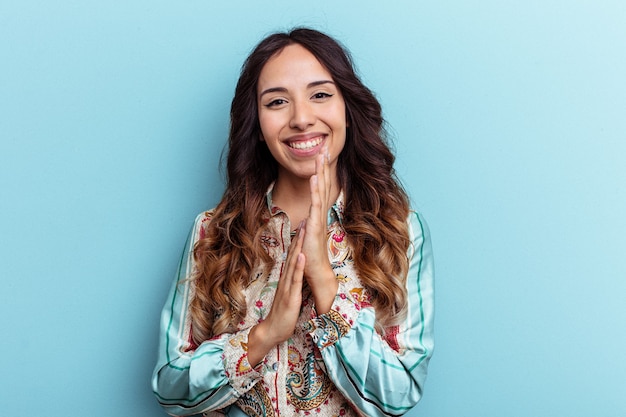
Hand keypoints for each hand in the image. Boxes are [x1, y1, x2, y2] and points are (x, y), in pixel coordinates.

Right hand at [248, 223, 305, 365]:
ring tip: (303, 231)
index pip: (293, 257)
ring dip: (298, 246)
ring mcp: (288, 286)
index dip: (298, 242)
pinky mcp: (291, 295)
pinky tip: (302, 255)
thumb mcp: (289, 296)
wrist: (272, 330)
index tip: (302, 227)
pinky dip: (299, 266)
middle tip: (303, 220)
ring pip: (294, 263)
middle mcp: (286, 279)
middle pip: (293, 255)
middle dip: (299, 238)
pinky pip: (295, 279)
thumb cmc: (282, 315)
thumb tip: (296, 274)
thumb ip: (292, 284)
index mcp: (287, 279)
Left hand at [301, 148, 337, 313]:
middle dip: (324, 166)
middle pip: (323, 184)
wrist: (316, 270)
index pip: (320, 188)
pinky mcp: (315, 223)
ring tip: (321, 156)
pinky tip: (314, 177)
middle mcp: (320, 212)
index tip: (322, 157)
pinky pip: (315, 203)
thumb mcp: (307, 235)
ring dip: (320, 172)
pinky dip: (315, 189)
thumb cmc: (311, 255)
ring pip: (320, 190)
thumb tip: (306, 219)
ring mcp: (318, 217)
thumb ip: (308, 225)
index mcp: (318, 213)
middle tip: (326, 146)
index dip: (321, 172)